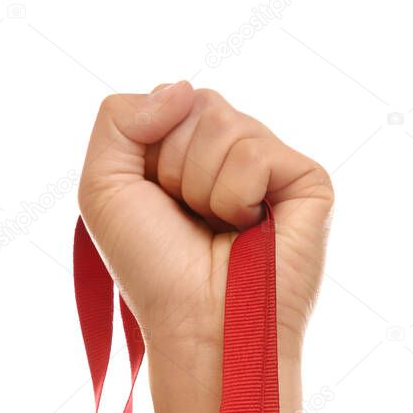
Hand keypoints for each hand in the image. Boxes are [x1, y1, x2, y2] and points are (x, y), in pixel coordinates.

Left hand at [78, 82, 332, 386]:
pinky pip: (255, 150)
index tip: (159, 206)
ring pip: (224, 123)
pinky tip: (248, 229)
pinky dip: (236, 195)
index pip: (172, 101)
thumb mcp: (103, 187)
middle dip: (175, 167)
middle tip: (190, 221)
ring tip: (219, 230)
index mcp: (194, 155)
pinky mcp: (308, 182)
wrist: (197, 326)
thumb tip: (182, 87)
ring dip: (202, 186)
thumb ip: (119, 118)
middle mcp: (237, 157)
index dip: (151, 152)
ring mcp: (275, 169)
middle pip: (198, 104)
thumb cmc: (154, 271)